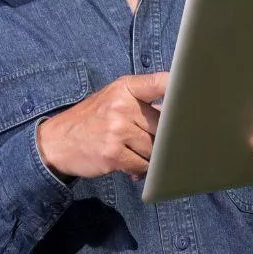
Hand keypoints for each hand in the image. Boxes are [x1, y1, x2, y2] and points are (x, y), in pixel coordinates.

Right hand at [36, 72, 167, 179]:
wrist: (55, 142)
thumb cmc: (93, 119)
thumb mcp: (113, 98)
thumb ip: (142, 100)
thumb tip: (180, 114)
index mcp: (125, 87)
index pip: (160, 82)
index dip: (180, 88)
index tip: (196, 97)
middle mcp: (122, 105)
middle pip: (163, 125)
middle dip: (163, 137)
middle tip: (158, 142)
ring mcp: (117, 129)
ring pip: (155, 148)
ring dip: (151, 157)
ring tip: (136, 153)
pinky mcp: (113, 153)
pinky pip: (142, 166)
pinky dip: (141, 170)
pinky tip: (131, 166)